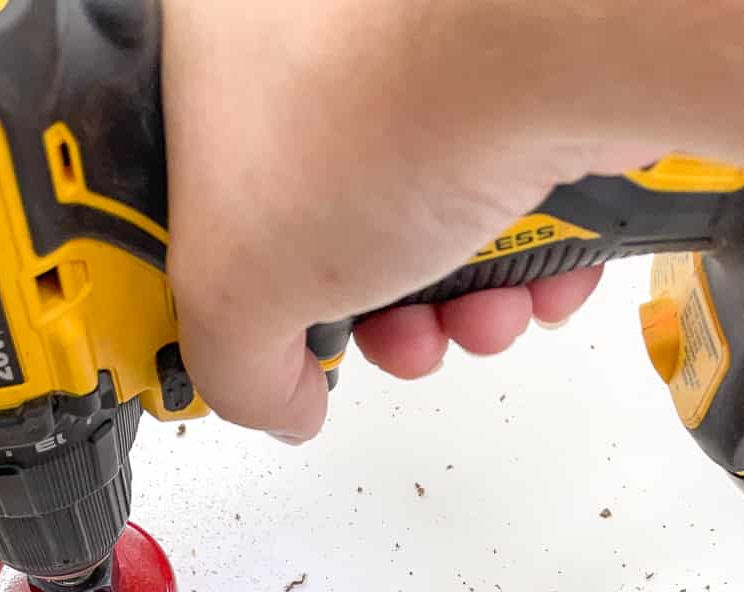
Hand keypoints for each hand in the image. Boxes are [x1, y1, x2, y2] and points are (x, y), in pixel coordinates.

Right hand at [162, 0, 653, 441]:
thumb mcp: (236, 288)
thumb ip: (235, 368)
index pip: (203, 203)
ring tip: (473, 317)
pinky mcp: (518, 78)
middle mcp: (316, 37)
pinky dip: (525, 260)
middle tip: (398, 340)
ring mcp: (422, 53)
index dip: (241, 290)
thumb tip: (278, 403)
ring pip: (425, 220)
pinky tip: (531, 282)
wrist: (540, 51)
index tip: (273, 343)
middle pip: (327, 228)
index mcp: (211, 56)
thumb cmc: (377, 110)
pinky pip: (511, 194)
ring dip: (454, 307)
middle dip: (376, 319)